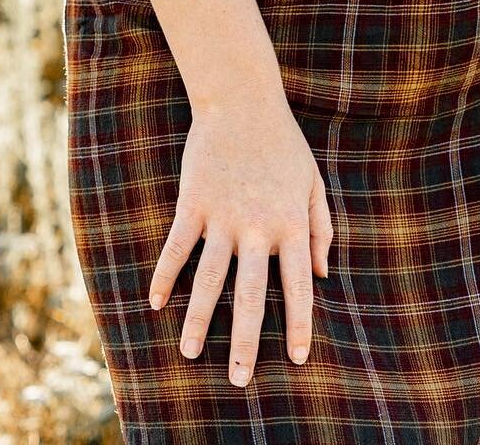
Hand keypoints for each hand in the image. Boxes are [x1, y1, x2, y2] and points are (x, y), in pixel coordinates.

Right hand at [148, 90, 333, 387]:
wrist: (242, 99)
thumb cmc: (283, 144)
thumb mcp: (312, 183)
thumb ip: (321, 229)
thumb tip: (324, 275)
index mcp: (290, 223)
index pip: (298, 284)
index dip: (300, 323)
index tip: (298, 358)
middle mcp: (256, 226)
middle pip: (251, 294)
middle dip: (246, 341)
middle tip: (239, 380)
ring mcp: (222, 215)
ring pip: (208, 279)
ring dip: (199, 319)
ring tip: (191, 354)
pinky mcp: (193, 202)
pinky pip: (176, 247)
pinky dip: (164, 275)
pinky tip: (155, 303)